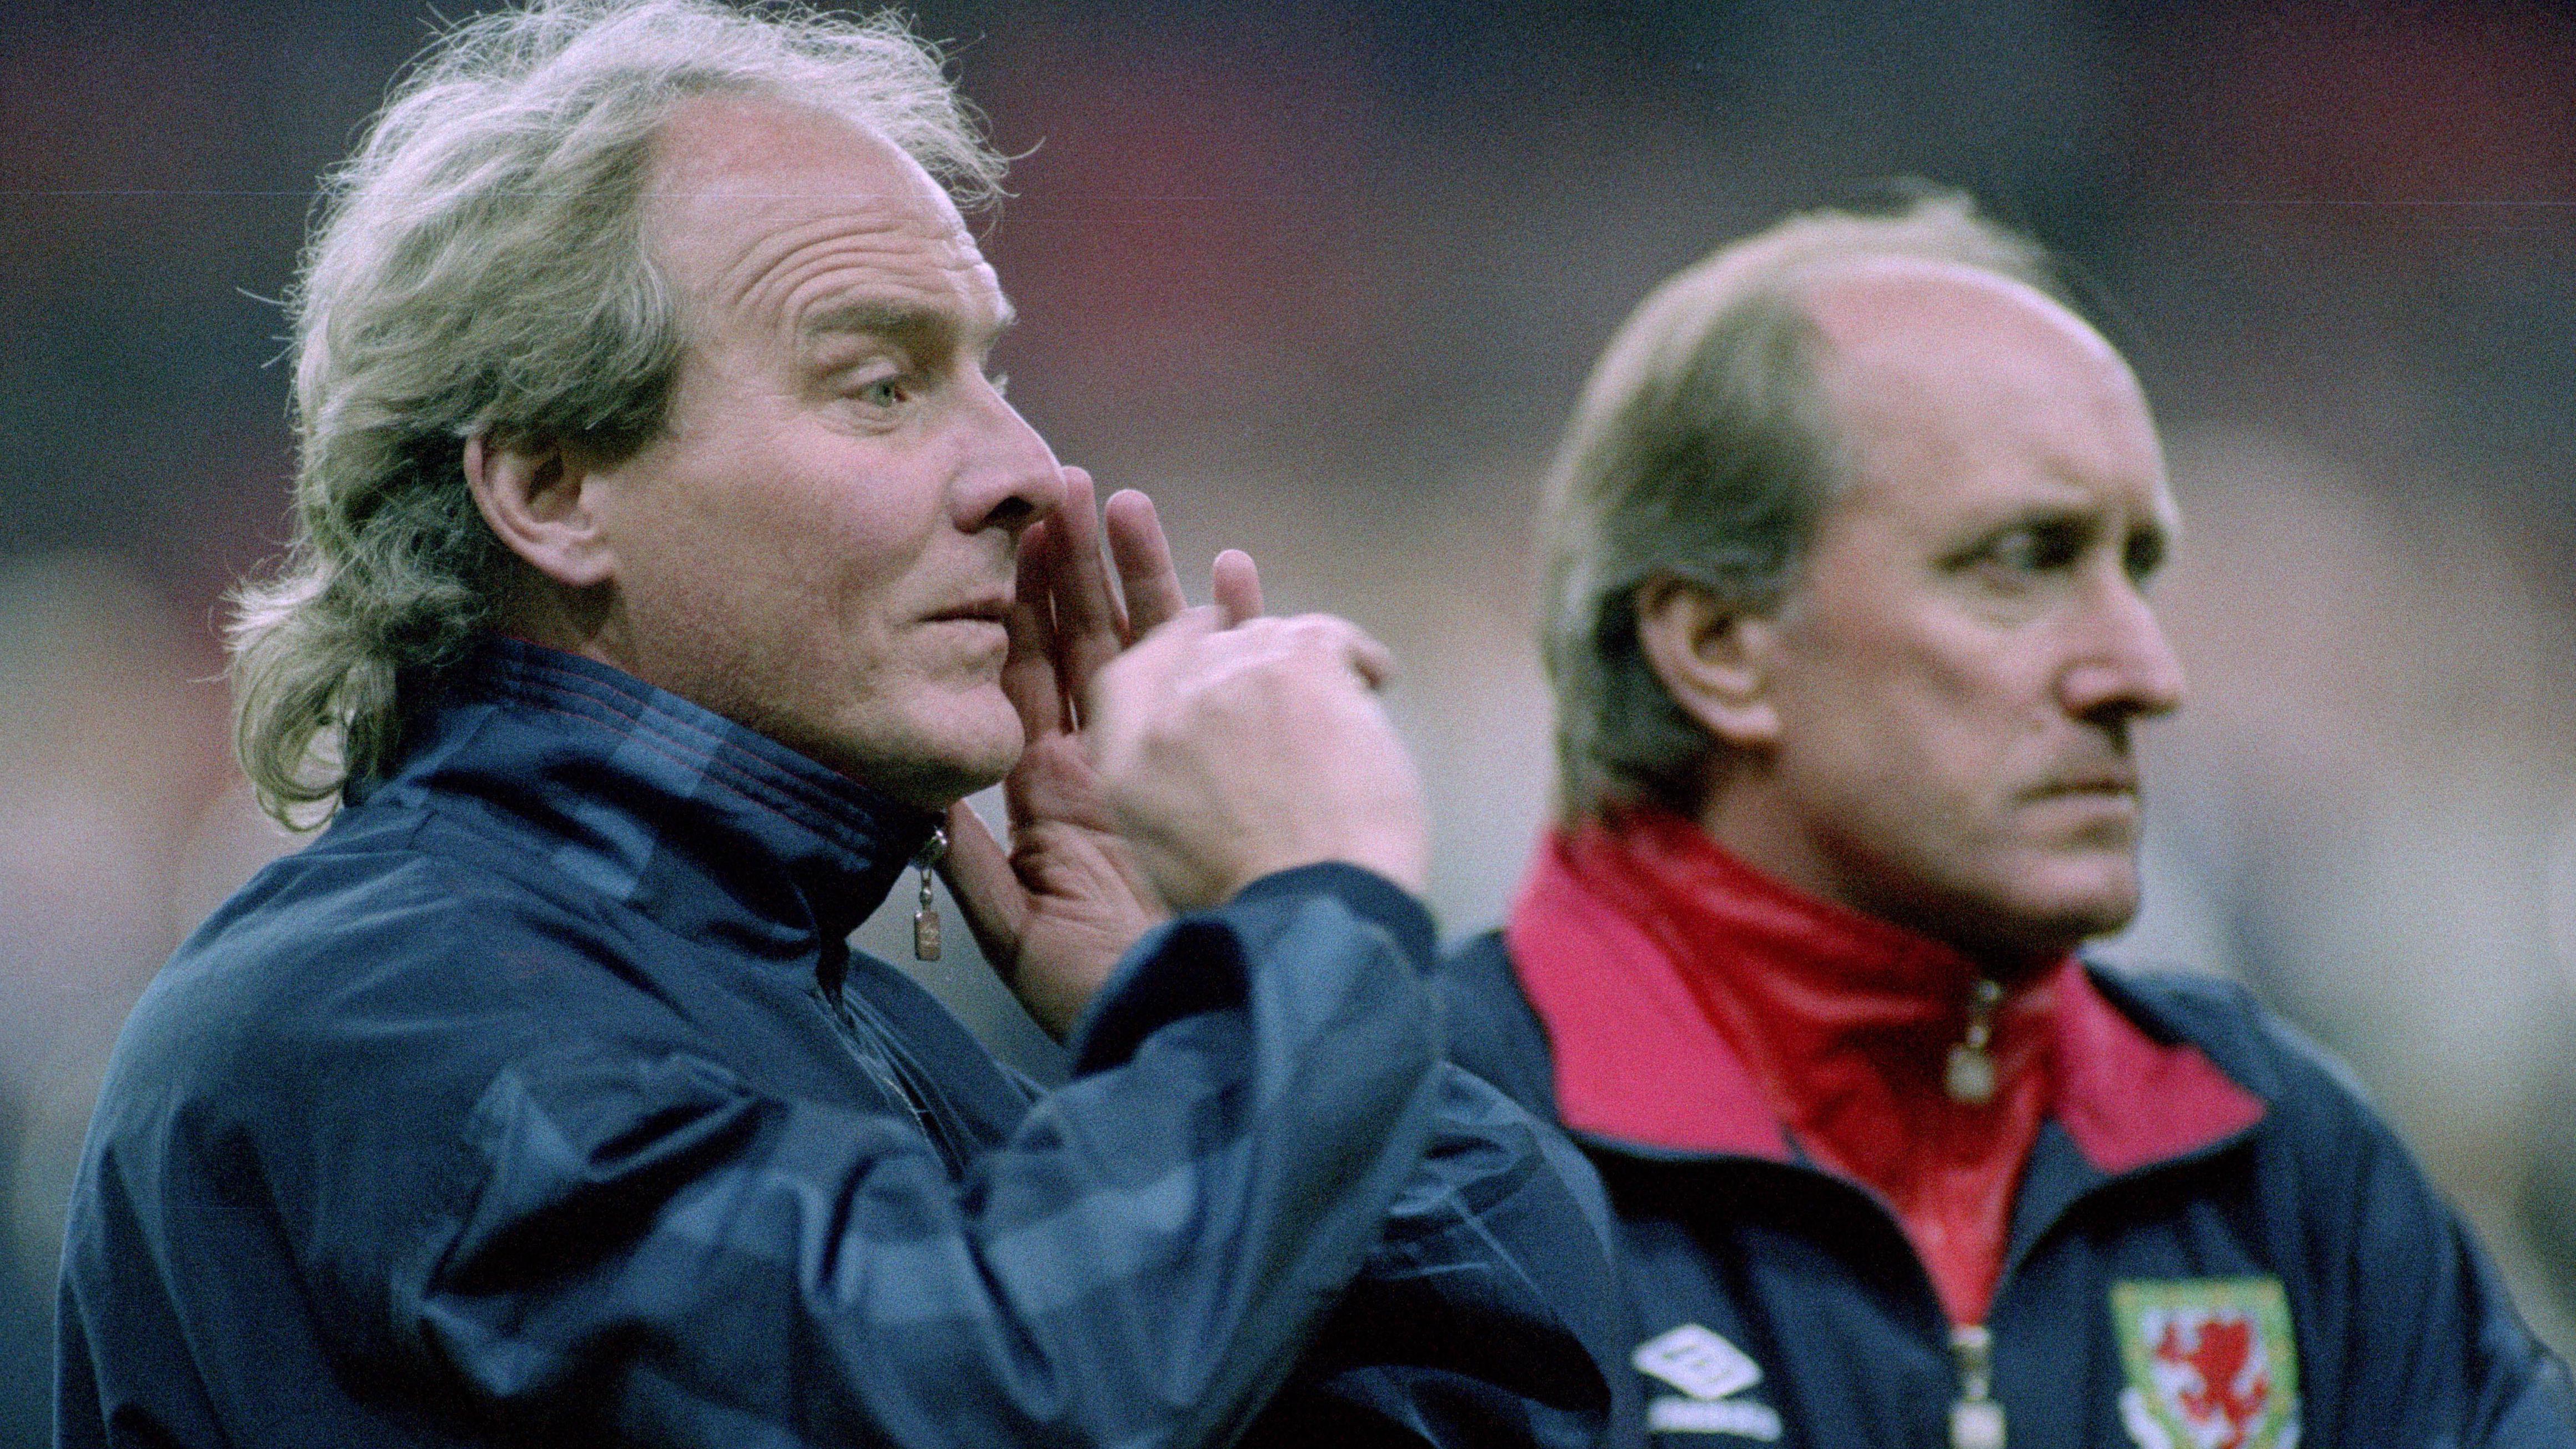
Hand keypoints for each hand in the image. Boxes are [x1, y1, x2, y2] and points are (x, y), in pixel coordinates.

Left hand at [938, 469, 1262, 1037]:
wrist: (1215, 1017)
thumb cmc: (1115, 988)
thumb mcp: (1024, 938)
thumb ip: (975, 871)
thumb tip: (926, 802)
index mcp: (1051, 788)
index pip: (1022, 676)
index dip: (1011, 606)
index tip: (1002, 538)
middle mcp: (1108, 759)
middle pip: (1085, 639)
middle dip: (1072, 563)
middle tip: (1062, 485)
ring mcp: (1170, 755)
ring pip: (1154, 642)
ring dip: (1144, 572)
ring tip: (1129, 502)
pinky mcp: (1229, 761)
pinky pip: (1234, 676)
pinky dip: (1236, 622)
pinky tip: (1233, 570)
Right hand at [1086, 610, 1427, 911]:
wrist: (1314, 899)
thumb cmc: (1246, 895)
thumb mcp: (1158, 851)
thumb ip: (1156, 781)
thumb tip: (1191, 736)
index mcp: (1125, 756)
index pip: (1129, 674)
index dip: (1171, 660)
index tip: (1205, 657)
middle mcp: (1171, 700)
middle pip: (1203, 649)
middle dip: (1243, 668)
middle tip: (1285, 705)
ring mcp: (1234, 673)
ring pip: (1265, 637)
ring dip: (1296, 670)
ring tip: (1327, 715)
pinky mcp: (1302, 660)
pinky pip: (1329, 634)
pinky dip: (1356, 658)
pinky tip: (1373, 682)